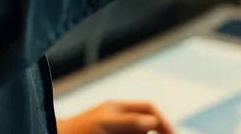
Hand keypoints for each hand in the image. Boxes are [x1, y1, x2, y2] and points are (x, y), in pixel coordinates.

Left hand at [58, 100, 174, 133]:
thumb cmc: (77, 131)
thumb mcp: (104, 125)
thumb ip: (128, 123)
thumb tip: (153, 121)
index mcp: (118, 108)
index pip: (149, 108)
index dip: (163, 120)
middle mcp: (118, 119)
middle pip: (147, 124)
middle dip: (159, 132)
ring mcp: (114, 131)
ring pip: (139, 133)